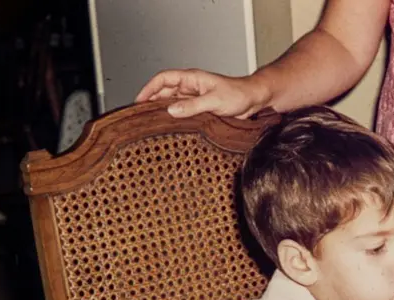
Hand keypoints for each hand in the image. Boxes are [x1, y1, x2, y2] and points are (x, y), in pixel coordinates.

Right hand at [135, 69, 269, 118]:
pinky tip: (171, 127)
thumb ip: (193, 106)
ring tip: (152, 123)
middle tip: (141, 116)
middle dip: (152, 101)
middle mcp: (191, 87)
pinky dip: (176, 118)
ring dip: (163, 111)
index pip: (163, 79)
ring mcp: (195, 98)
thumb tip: (171, 110)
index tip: (139, 101)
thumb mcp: (214, 100)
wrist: (254, 100)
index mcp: (192, 78)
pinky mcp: (201, 109)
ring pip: (173, 103)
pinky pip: (184, 112)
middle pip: (164, 91)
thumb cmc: (239, 95)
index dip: (149, 88)